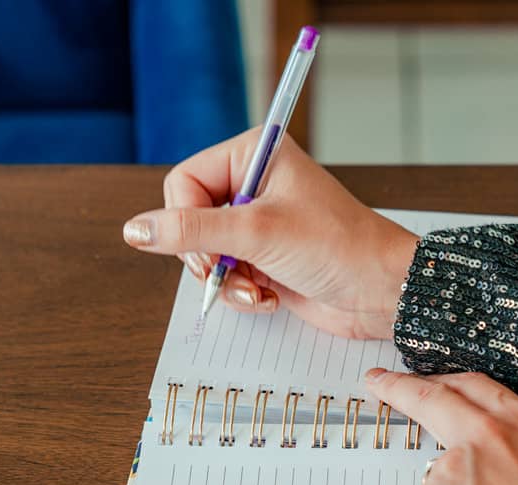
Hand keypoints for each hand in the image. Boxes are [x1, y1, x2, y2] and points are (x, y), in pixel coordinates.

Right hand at [121, 128, 418, 339]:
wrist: (382, 291)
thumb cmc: (337, 246)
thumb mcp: (256, 233)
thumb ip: (190, 230)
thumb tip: (135, 229)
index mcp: (253, 154)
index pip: (183, 182)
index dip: (185, 221)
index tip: (206, 252)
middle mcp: (253, 183)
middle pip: (188, 220)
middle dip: (207, 258)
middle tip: (230, 273)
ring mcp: (258, 223)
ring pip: (205, 255)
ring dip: (226, 281)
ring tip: (258, 290)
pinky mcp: (265, 258)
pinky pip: (227, 276)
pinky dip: (241, 293)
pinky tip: (270, 298)